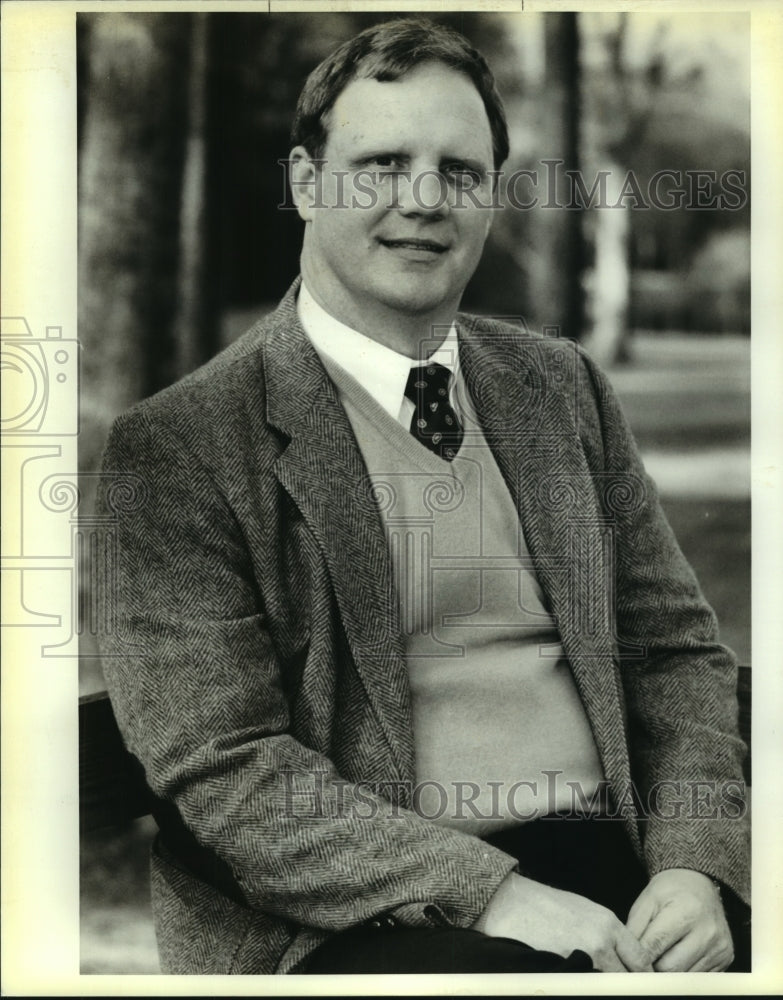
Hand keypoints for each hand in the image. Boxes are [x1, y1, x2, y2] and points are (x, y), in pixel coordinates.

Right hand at [474, 873, 653, 971]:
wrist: (510, 902)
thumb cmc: (544, 905)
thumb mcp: (584, 910)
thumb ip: (608, 933)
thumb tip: (625, 957)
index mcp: (608, 922)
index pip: (641, 959)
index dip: (641, 974)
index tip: (640, 982)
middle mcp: (602, 939)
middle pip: (628, 976)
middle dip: (624, 983)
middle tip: (617, 985)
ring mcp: (584, 956)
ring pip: (608, 984)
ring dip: (604, 984)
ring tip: (594, 980)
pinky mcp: (566, 970)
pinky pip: (586, 986)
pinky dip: (585, 986)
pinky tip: (577, 981)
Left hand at [626, 869, 733, 971]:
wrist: (698, 883)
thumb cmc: (670, 891)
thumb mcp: (647, 900)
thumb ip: (634, 929)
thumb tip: (627, 957)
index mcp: (685, 912)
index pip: (655, 946)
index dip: (638, 956)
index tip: (629, 961)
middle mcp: (707, 932)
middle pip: (671, 968)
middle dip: (653, 966)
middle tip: (646, 957)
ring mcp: (719, 947)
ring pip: (684, 977)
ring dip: (669, 971)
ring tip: (662, 953)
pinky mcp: (726, 958)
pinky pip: (699, 977)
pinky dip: (685, 971)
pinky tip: (679, 955)